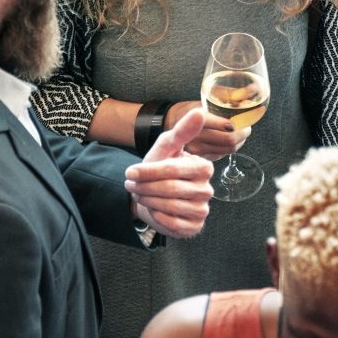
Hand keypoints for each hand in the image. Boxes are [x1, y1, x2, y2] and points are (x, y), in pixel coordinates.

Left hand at [125, 109, 213, 238]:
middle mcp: (207, 190)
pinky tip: (152, 209)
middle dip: (145, 186)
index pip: (172, 169)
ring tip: (139, 193)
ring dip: (147, 200)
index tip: (129, 172)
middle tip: (131, 184)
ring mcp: (202, 210)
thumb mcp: (166, 147)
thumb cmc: (161, 166)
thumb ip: (182, 130)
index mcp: (203, 167)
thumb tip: (200, 111)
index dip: (148, 171)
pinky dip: (156, 216)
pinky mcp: (194, 227)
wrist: (154, 193)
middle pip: (169, 189)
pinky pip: (172, 223)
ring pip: (169, 207)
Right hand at [164, 102, 248, 159]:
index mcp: (198, 118)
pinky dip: (231, 147)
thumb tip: (252, 89)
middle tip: (246, 127)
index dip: (236, 125)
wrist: (176, 125)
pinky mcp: (202, 158)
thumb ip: (228, 96)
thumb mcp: (207, 100)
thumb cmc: (194, 111)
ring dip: (239, 141)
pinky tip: (229, 140)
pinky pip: (224, 154)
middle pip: (230, 139)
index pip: (223, 126)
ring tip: (239, 132)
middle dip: (243, 133)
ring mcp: (198, 150)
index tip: (240, 122)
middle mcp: (196, 136)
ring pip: (230, 149)